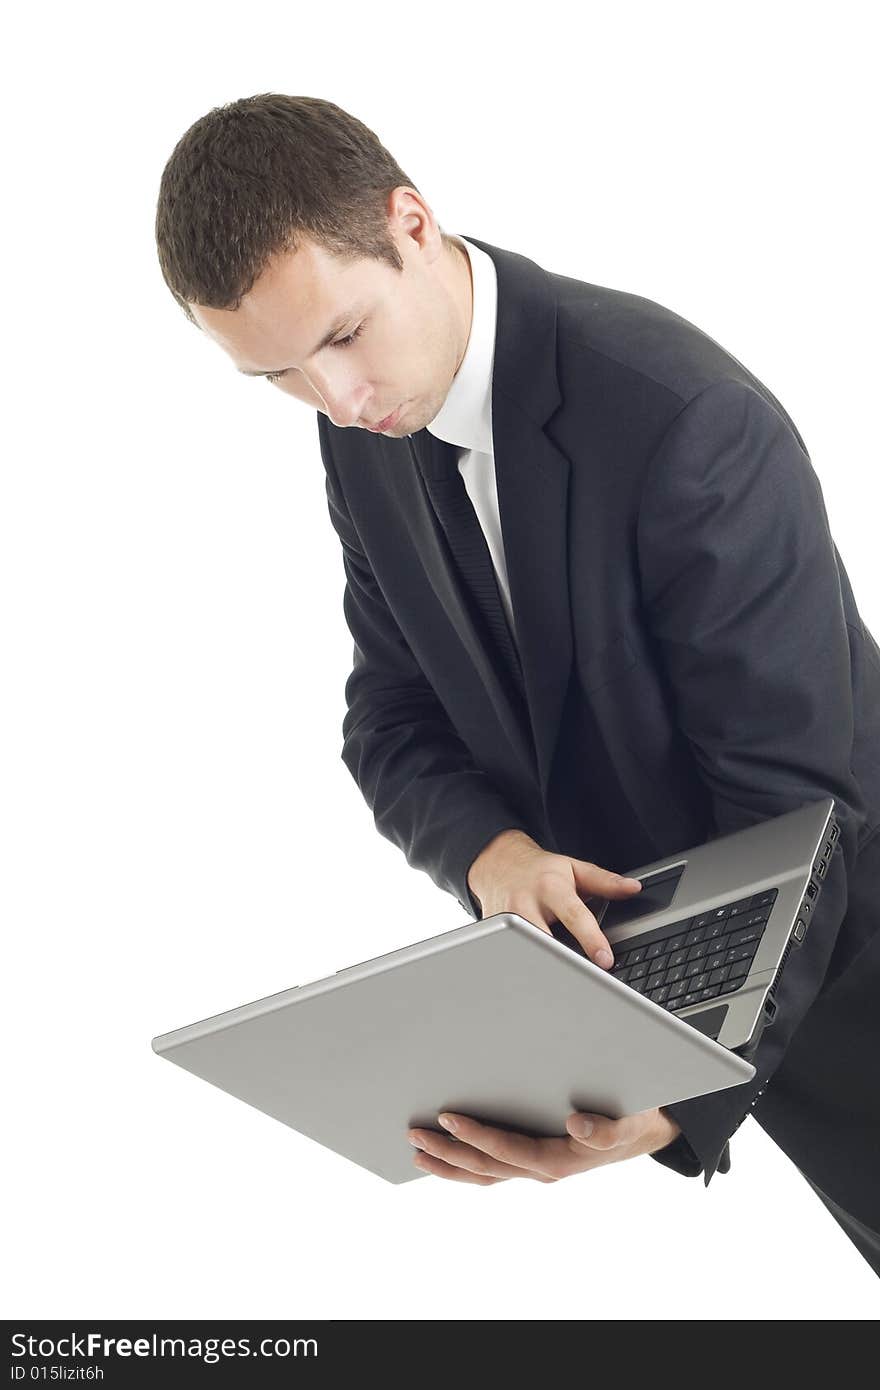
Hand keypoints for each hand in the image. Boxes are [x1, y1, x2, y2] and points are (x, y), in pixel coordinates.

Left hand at [408, 1107, 681, 1183]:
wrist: (642, 1133)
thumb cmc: (629, 1121)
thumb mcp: (626, 1123)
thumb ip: (603, 1128)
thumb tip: (577, 1124)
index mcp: (558, 1159)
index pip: (507, 1149)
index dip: (477, 1135)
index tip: (448, 1119)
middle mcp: (541, 1169)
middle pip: (485, 1166)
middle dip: (448, 1152)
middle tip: (415, 1136)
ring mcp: (534, 1168)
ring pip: (484, 1173)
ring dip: (449, 1164)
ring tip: (418, 1152)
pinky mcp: (531, 1161)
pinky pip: (492, 1169)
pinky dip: (466, 1165)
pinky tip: (446, 1156)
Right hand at [466, 829, 642, 968]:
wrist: (498, 863)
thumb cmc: (539, 870)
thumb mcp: (573, 868)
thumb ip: (604, 881)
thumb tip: (633, 888)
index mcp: (550, 887)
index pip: (574, 916)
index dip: (591, 939)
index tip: (605, 961)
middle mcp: (526, 904)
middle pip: (544, 939)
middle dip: (562, 961)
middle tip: (584, 982)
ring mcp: (506, 921)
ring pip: (523, 951)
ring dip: (541, 969)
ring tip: (560, 990)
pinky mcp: (493, 932)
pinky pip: (510, 955)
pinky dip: (522, 969)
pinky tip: (534, 982)